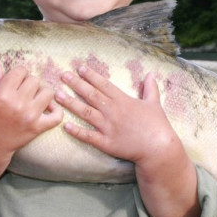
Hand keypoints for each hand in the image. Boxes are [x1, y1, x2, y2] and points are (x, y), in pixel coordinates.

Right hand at [0, 56, 63, 160]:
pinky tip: (48, 109)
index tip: (16, 81)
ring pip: (48, 92)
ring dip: (43, 94)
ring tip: (34, 99)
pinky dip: (56, 111)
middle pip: (35, 80)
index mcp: (3, 94)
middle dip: (29, 83)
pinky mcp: (38, 128)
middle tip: (23, 92)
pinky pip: (57, 116)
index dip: (19, 74)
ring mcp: (30, 116)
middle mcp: (18, 104)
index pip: (21, 71)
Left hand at [55, 65, 178, 164]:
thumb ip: (150, 88)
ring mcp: (108, 127)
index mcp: (123, 101)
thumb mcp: (154, 103)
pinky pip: (88, 136)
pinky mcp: (106, 143)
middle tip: (63, 75)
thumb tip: (151, 74)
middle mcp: (113, 111)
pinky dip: (76, 131)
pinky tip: (65, 125)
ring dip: (70, 103)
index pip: (103, 85)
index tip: (80, 68)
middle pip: (91, 95)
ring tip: (57, 95)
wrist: (158, 149)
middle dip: (76, 84)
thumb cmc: (158, 126)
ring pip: (85, 112)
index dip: (91, 75)